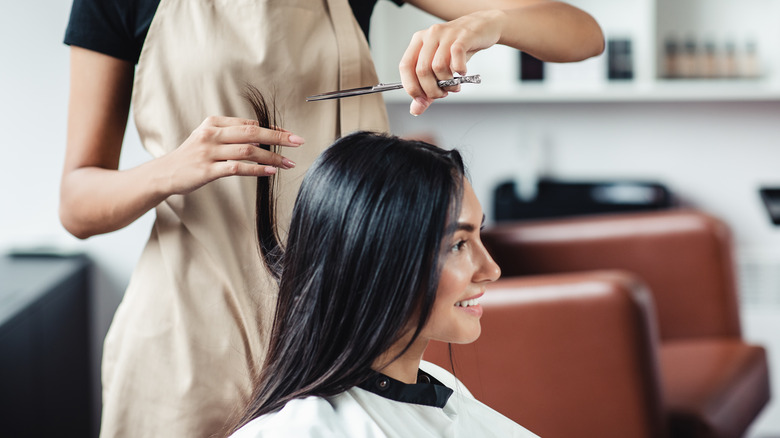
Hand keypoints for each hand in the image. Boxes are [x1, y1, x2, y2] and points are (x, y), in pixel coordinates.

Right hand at [161, 116, 304, 194]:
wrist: (165, 173)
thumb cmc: (191, 156)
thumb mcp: (208, 138)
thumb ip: (231, 134)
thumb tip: (260, 135)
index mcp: (214, 123)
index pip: (250, 124)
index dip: (273, 129)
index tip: (290, 136)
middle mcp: (212, 134)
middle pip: (252, 133)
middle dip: (278, 137)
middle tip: (298, 142)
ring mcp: (209, 152)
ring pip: (248, 151)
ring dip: (271, 157)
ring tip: (288, 163)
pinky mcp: (207, 170)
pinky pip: (237, 168)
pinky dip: (256, 169)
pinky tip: (270, 172)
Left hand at [399, 10, 502, 115]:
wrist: (482, 27)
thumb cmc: (458, 49)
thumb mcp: (440, 67)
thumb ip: (426, 89)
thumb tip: (416, 109)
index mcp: (418, 42)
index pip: (405, 67)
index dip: (412, 87)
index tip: (421, 101)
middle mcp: (429, 36)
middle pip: (422, 70)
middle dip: (432, 90)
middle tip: (442, 94)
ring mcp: (446, 34)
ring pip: (438, 66)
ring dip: (447, 83)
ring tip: (454, 86)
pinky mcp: (463, 36)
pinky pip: (456, 56)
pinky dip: (459, 70)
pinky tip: (462, 73)